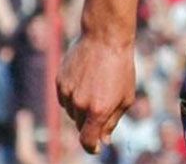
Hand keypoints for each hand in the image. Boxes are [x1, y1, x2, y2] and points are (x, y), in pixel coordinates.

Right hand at [56, 36, 135, 153]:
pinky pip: (63, 98)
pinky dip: (73, 96)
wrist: (105, 38)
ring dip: (81, 108)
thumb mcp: (126, 96)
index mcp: (99, 109)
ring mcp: (67, 92)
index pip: (88, 139)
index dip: (91, 146)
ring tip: (96, 87)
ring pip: (71, 112)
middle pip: (80, 125)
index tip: (95, 147)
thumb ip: (113, 121)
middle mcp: (80, 104)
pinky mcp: (59, 82)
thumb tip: (103, 141)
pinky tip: (86, 81)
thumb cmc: (121, 68)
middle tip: (102, 104)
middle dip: (91, 122)